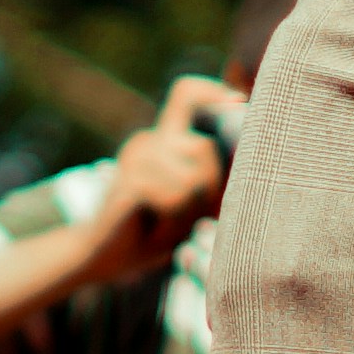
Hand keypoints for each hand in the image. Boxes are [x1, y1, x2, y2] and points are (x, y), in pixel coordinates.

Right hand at [81, 77, 245, 280]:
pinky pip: (174, 199)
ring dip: (189, 213)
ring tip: (167, 224)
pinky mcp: (128, 182)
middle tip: (186, 215)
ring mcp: (135, 158)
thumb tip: (247, 145)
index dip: (214, 95)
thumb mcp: (194, 199)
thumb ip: (215, 172)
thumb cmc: (157, 230)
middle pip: (205, 148)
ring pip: (193, 179)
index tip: (236, 104)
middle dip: (209, 189)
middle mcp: (148, 140)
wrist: (106, 259)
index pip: (186, 94)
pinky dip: (172, 223)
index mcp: (163, 138)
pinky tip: (152, 229)